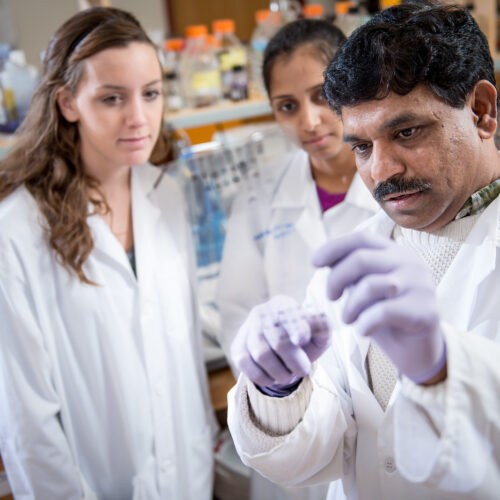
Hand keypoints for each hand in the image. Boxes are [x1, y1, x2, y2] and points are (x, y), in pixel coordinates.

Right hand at [230, 295, 330, 387]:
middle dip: (294, 361)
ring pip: (261, 355)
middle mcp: (262, 312)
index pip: (289, 316)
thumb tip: (318, 326)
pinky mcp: (237, 345)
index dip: (296, 328)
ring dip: (279, 372)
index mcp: (283, 305)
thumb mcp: (318, 333)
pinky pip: (245, 364)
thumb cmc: (303, 338)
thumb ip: (323, 328)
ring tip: (288, 375)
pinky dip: (261, 376)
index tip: (302, 340)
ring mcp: (247, 328)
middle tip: (303, 370)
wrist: (281, 347)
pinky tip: (272, 377)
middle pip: (278, 340)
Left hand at [312, 232, 445, 383]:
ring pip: (369, 286)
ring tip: (347, 319)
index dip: (334, 247)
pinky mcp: (425, 311)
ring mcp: (420, 285)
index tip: (313, 262)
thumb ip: (350, 272)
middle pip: (360, 259)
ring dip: (349, 306)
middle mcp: (410, 263)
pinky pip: (382, 312)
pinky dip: (364, 323)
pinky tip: (362, 331)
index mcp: (395, 252)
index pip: (361, 239)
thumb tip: (321, 257)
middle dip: (335, 279)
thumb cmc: (385, 316)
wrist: (418, 349)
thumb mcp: (365, 288)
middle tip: (330, 297)